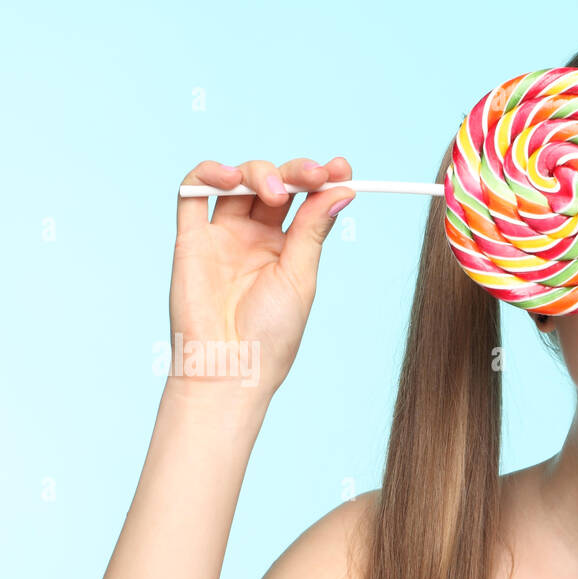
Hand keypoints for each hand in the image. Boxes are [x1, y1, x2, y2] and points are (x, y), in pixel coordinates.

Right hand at [168, 157, 353, 401]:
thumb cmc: (270, 333)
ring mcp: (222, 236)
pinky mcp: (190, 238)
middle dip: (295, 172)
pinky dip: (208, 174)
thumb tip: (341, 190)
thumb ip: (313, 230)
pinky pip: (192, 193)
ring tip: (273, 190)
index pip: (304, 201)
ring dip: (256, 171)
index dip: (321, 180)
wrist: (231, 366)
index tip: (343, 168)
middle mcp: (254, 237)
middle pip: (272, 184)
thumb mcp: (300, 276)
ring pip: (236, 181)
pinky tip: (229, 178)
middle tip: (314, 175)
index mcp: (286, 248)